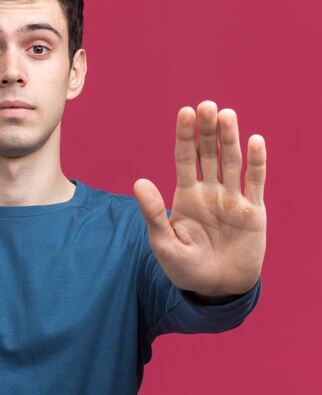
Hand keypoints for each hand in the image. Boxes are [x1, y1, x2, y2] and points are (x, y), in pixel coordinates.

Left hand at [134, 101, 266, 298]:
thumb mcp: (164, 243)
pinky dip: (257, 162)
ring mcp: (232, 199)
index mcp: (186, 196)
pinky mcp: (254, 212)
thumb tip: (138, 182)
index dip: (185, 136)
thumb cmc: (185, 268)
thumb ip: (154, 213)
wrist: (217, 289)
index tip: (184, 112)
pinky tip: (255, 140)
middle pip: (208, 154)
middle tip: (207, 106)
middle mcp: (209, 192)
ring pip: (232, 162)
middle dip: (207, 130)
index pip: (185, 158)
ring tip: (227, 115)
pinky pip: (256, 182)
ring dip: (230, 139)